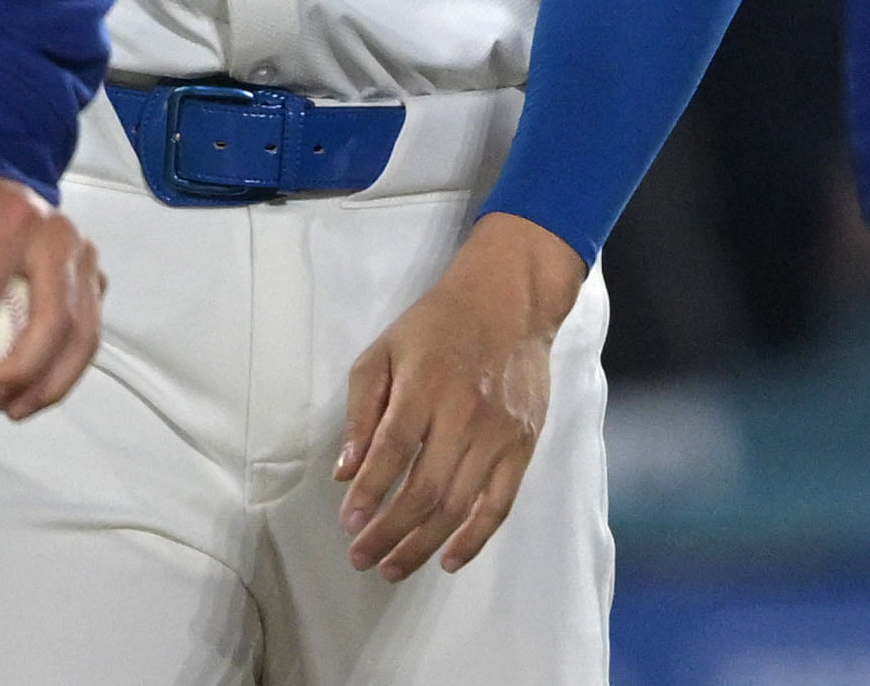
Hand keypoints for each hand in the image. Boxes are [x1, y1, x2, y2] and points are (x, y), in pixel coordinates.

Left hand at [0, 173, 104, 420]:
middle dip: (24, 371)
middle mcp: (57, 234)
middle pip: (54, 317)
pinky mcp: (93, 276)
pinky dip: (64, 371)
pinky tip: (32, 394)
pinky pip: (87, 333)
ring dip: (52, 383)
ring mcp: (84, 255)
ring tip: (14, 410)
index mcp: (9, 219)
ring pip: (82, 333)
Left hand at [335, 212, 581, 579]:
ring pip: (459, 505)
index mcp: (424, 385)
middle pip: (424, 489)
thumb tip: (345, 471)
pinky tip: (449, 560)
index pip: (393, 451)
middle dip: (389, 531)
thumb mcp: (384, 350)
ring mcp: (498, 434)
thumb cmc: (436, 325)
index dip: (369, 493)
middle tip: (361, 558)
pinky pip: (499, 505)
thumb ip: (362, 410)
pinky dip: (474, 539)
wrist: (508, 302)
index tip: (347, 524)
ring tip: (393, 568)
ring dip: (423, 544)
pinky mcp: (523, 447)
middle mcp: (464, 413)